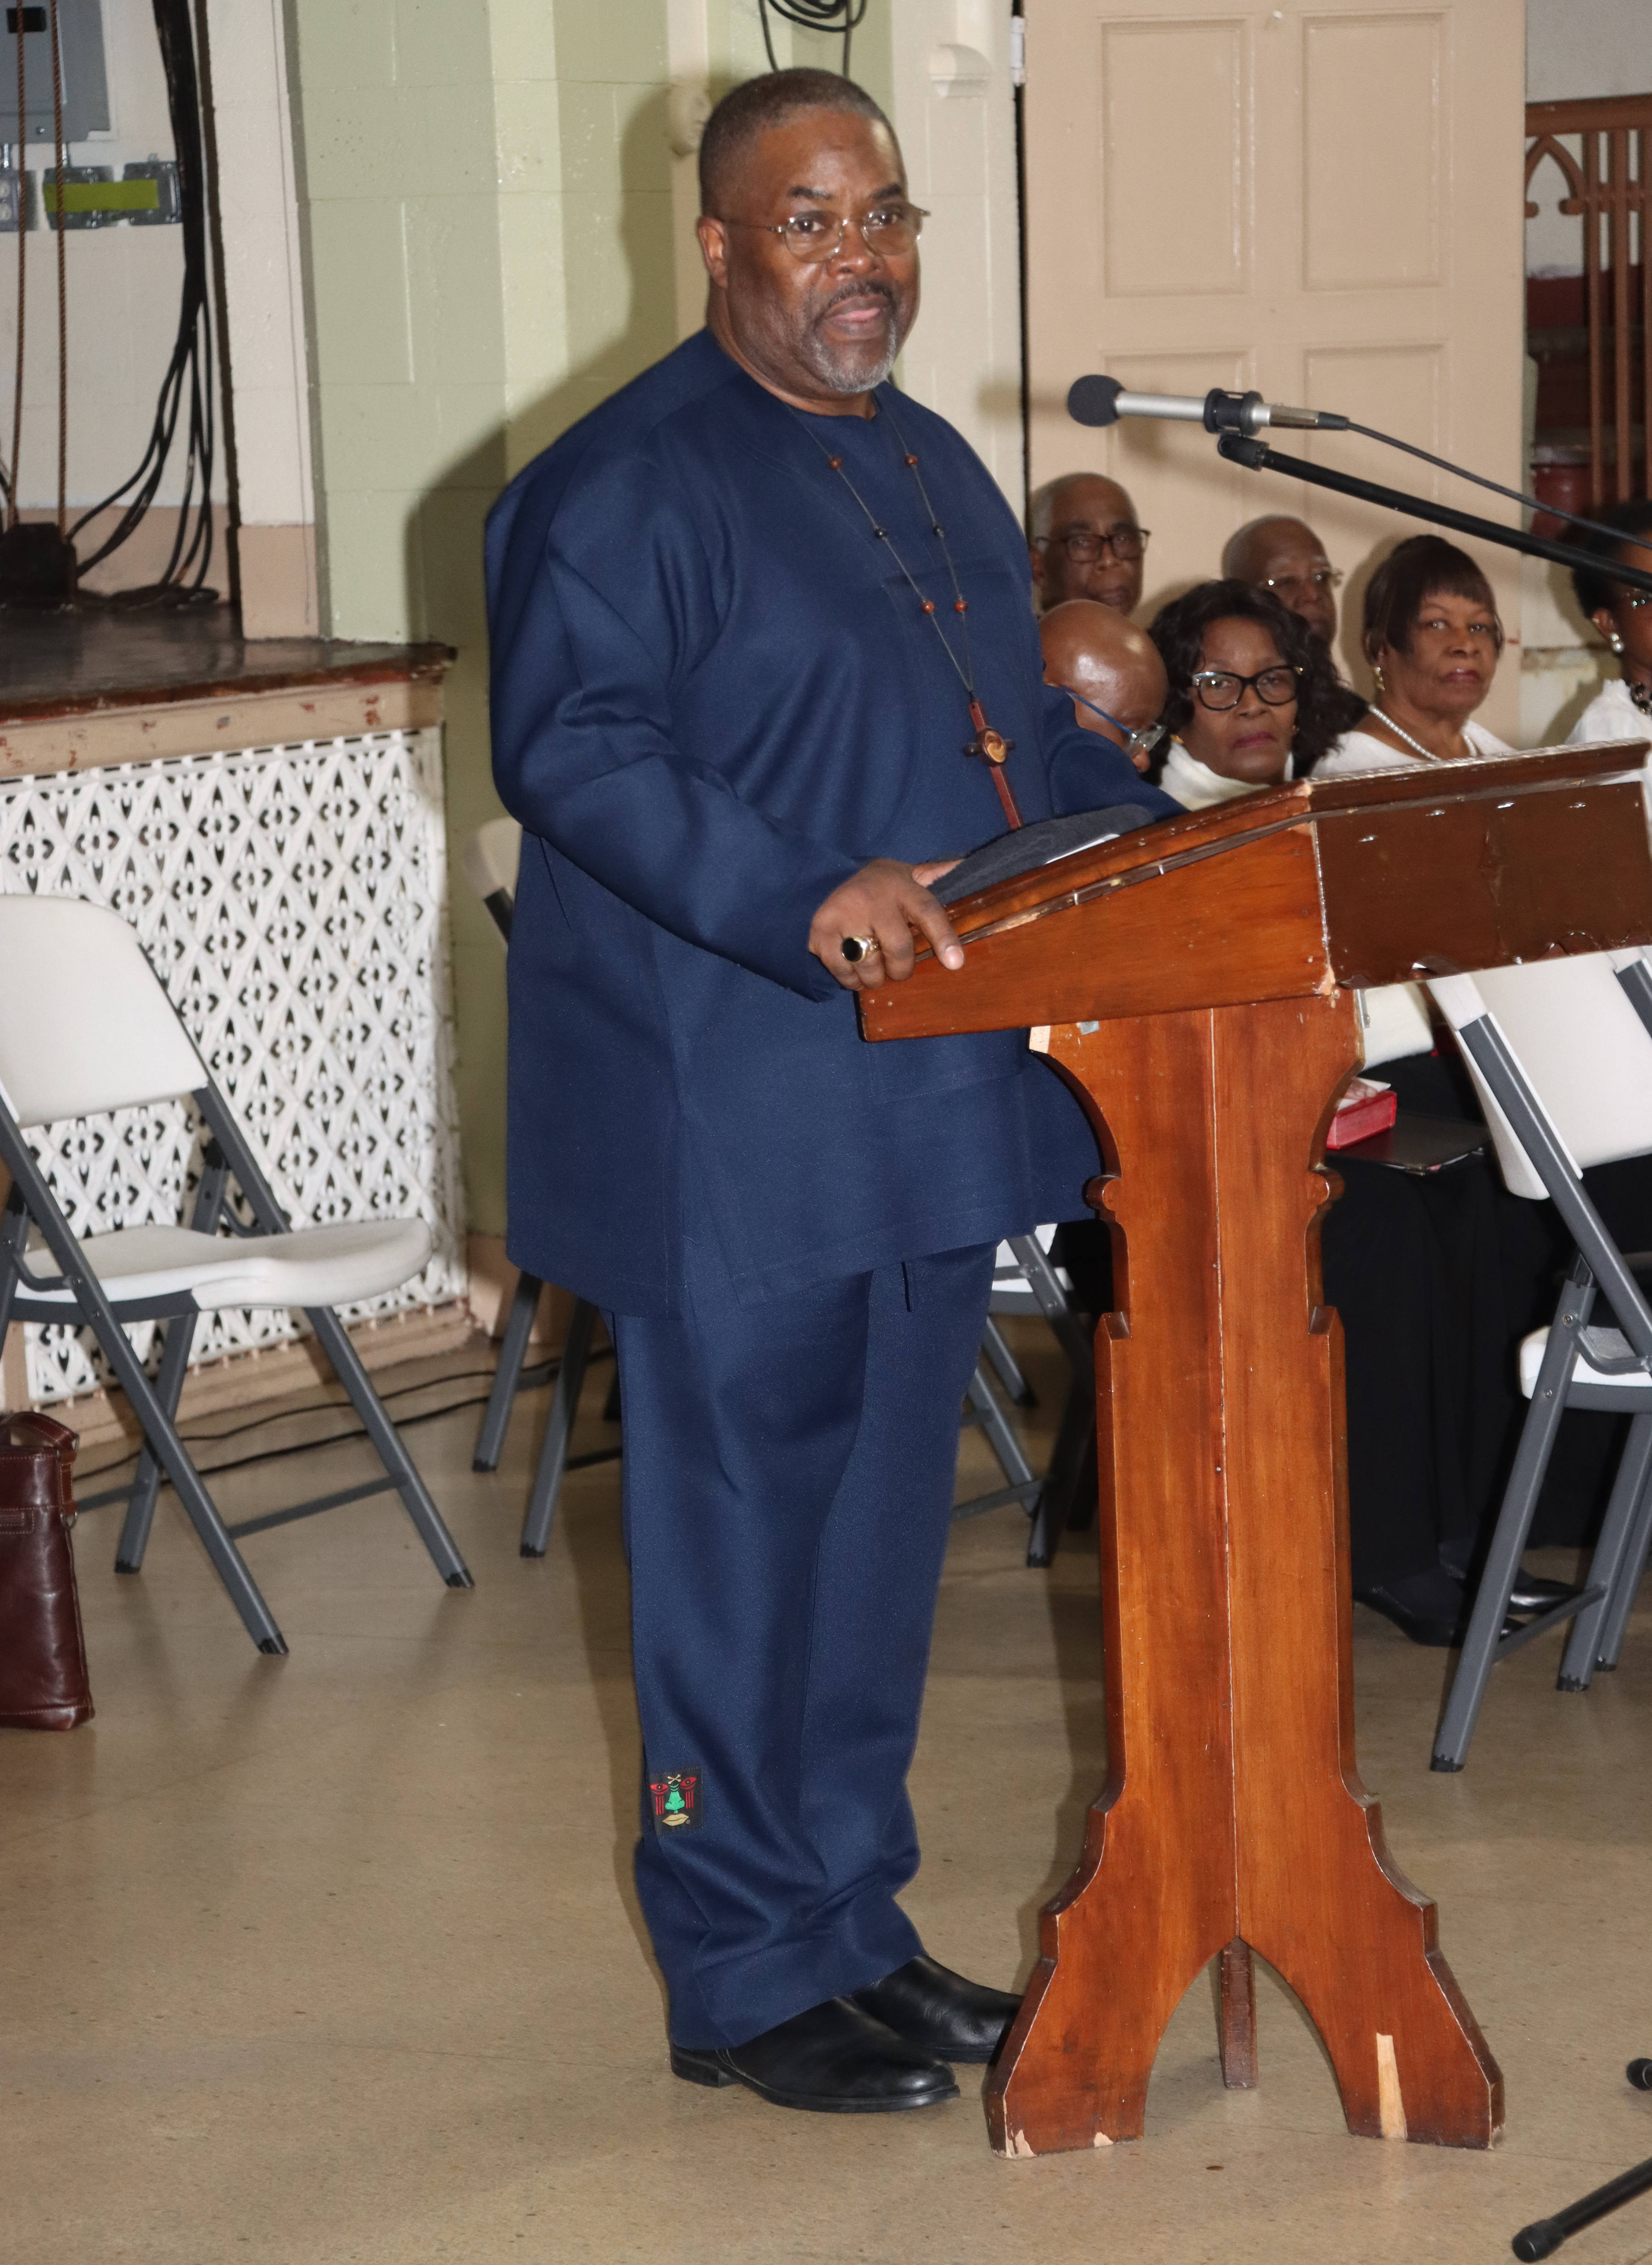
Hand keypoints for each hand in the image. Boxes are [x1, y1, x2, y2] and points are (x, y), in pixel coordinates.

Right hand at [809, 858, 963, 991]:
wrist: (828, 873)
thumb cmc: (879, 883)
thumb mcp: (909, 874)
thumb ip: (937, 875)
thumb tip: (969, 864)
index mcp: (902, 887)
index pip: (928, 913)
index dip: (944, 939)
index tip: (955, 963)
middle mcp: (873, 900)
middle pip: (898, 950)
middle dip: (901, 970)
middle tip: (898, 970)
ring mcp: (844, 915)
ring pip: (869, 966)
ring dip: (875, 978)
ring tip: (874, 970)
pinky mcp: (821, 930)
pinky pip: (842, 970)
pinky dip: (850, 979)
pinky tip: (854, 972)